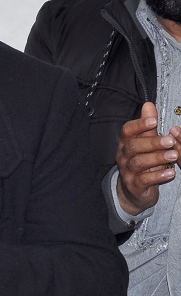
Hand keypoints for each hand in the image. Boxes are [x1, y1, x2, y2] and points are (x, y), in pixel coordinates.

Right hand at [115, 102, 179, 216]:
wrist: (133, 191)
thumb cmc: (142, 163)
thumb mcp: (144, 143)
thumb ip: (147, 126)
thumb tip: (148, 105)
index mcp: (125, 143)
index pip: (127, 131)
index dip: (139, 125)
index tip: (154, 121)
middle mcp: (123, 156)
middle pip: (133, 146)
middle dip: (152, 142)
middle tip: (169, 140)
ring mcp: (127, 171)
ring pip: (138, 162)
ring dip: (157, 158)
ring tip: (173, 155)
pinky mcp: (134, 185)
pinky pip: (144, 180)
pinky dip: (157, 176)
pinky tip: (170, 172)